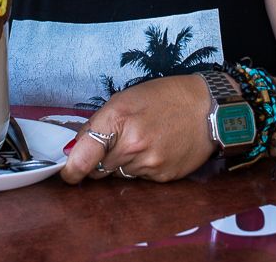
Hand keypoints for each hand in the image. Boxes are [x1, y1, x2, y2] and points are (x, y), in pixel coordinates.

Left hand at [61, 74, 216, 183]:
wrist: (208, 108)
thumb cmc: (164, 97)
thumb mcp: (125, 99)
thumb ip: (98, 124)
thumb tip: (74, 149)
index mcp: (117, 119)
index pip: (82, 156)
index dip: (71, 169)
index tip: (67, 173)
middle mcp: (132, 145)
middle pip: (98, 169)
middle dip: (99, 161)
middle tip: (115, 143)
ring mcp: (149, 163)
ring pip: (119, 175)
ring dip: (121, 164)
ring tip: (141, 142)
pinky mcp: (163, 177)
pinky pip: (140, 179)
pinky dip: (141, 168)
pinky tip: (155, 150)